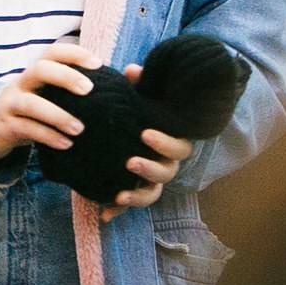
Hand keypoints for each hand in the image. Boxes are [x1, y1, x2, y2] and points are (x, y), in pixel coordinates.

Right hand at [0, 43, 100, 158]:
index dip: (75, 53)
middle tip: (89, 89)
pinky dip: (48, 136)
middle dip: (65, 76)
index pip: (53, 52)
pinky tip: (66, 144)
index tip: (98, 64)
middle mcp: (21, 83)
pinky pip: (26, 129)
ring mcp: (11, 105)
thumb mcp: (48, 96)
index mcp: (36, 72)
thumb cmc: (33, 111)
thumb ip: (73, 90)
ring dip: (58, 116)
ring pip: (31, 104)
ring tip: (80, 129)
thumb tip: (117, 82)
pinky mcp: (6, 127)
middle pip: (39, 69)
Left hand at [99, 64, 190, 220]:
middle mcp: (164, 165)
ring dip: (138, 196)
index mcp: (170, 143)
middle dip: (151, 168)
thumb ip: (138, 86)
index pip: (180, 147)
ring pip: (152, 194)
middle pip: (168, 173)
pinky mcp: (132, 193)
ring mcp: (149, 182)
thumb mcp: (137, 100)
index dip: (166, 142)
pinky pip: (129, 208)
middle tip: (131, 161)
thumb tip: (132, 70)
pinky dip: (118, 212)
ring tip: (121, 194)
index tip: (145, 133)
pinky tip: (104, 215)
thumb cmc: (135, 114)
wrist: (120, 132)